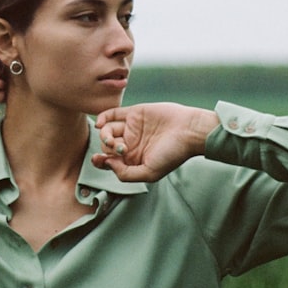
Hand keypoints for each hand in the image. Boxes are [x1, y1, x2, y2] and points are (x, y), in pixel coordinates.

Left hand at [92, 103, 219, 181]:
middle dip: (106, 148)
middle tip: (119, 149)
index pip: (111, 161)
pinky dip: (103, 117)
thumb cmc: (173, 154)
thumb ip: (126, 174)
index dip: (101, 161)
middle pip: (107, 146)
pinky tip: (100, 123)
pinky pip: (113, 114)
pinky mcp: (134, 113)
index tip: (98, 160)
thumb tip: (108, 163)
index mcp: (134, 160)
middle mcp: (132, 144)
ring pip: (108, 130)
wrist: (189, 131)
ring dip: (104, 135)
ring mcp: (132, 128)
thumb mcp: (149, 173)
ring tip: (112, 139)